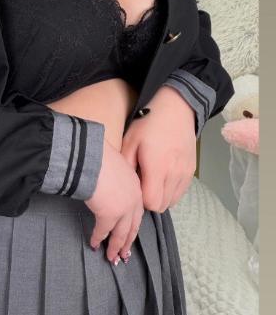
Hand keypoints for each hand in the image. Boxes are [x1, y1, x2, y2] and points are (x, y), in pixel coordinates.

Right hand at [84, 137, 143, 264]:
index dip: (132, 224)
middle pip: (132, 226)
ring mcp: (123, 209)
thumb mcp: (114, 164)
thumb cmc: (99, 156)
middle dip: (127, 242)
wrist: (92, 156)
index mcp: (135, 186)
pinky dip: (98, 239)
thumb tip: (106, 182)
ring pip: (121, 234)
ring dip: (115, 247)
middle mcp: (133, 199)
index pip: (137, 211)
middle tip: (124, 254)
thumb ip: (115, 177)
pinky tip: (94, 245)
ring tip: (111, 258)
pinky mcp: (109, 215)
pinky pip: (103, 231)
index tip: (130, 233)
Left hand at [120, 85, 197, 211]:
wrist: (176, 108)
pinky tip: (162, 177)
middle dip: (149, 200)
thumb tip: (123, 186)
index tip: (133, 187)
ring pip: (172, 201)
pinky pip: (181, 192)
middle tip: (140, 183)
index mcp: (157, 167)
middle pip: (162, 205)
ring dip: (161, 196)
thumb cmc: (148, 123)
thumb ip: (126, 165)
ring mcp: (186, 173)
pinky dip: (171, 191)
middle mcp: (174, 174)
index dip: (140, 200)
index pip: (151, 203)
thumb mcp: (130, 140)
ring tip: (151, 180)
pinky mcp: (192, 170)